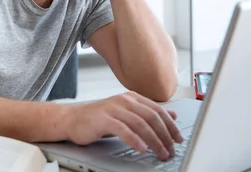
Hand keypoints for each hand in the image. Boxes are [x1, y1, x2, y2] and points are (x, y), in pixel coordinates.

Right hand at [65, 92, 182, 160]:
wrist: (72, 119)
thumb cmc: (99, 118)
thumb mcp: (127, 113)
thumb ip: (148, 113)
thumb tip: (172, 114)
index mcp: (132, 98)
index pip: (157, 110)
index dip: (170, 125)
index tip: (178, 139)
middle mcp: (124, 100)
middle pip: (151, 117)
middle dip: (165, 135)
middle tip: (171, 149)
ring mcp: (114, 108)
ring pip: (140, 124)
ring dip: (154, 140)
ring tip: (160, 152)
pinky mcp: (103, 119)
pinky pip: (123, 129)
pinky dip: (134, 139)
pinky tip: (141, 148)